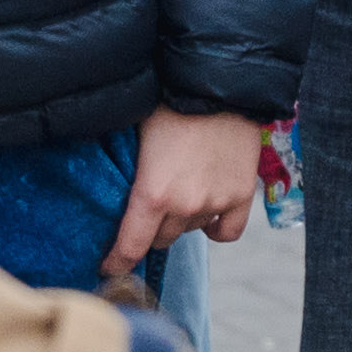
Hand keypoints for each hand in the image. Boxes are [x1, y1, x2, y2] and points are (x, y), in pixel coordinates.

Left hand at [105, 106, 266, 278]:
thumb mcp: (136, 136)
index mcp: (151, 193)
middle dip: (152, 229)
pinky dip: (216, 228)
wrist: (218, 82)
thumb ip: (132, 172)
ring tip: (181, 191)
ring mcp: (215, 202)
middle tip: (150, 210)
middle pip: (162, 238)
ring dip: (182, 219)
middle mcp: (184, 205)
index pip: (130, 246)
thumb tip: (117, 190)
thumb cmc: (168, 101)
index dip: (117, 262)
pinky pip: (226, 232)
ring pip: (190, 230)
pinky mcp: (241, 195)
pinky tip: (209, 216)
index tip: (110, 269)